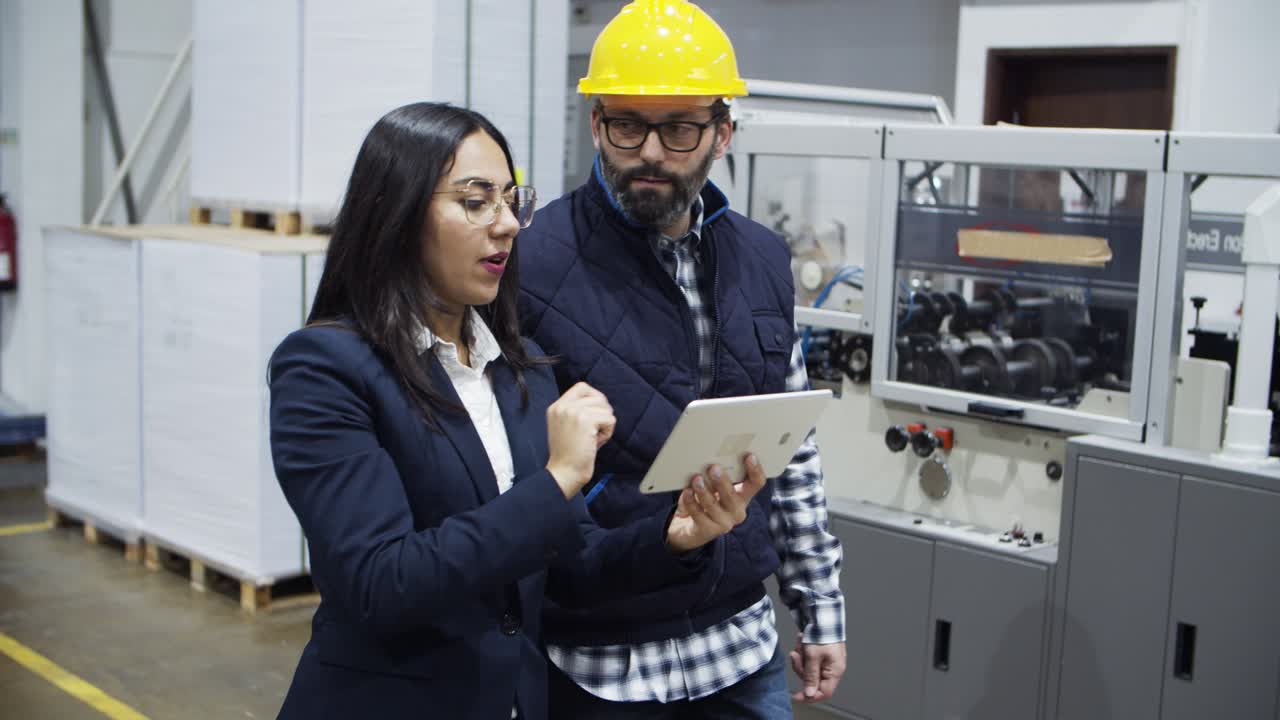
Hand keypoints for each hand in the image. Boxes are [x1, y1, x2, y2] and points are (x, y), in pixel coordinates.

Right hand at [545, 383, 615, 498]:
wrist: (564, 472)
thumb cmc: (569, 455)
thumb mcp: (566, 426)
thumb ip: (577, 411)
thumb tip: (601, 402)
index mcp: (556, 407)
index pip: (582, 387)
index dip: (595, 398)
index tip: (595, 415)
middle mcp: (563, 406)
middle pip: (598, 396)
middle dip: (602, 414)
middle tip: (595, 432)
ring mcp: (573, 411)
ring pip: (605, 408)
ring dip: (605, 425)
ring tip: (593, 439)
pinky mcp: (586, 420)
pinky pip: (610, 419)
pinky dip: (608, 433)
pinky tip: (595, 443)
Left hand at [664, 452, 767, 552]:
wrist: (689, 528)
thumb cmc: (704, 501)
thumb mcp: (713, 487)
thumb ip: (716, 476)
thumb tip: (710, 460)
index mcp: (742, 496)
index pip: (756, 483)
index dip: (756, 470)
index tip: (750, 456)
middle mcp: (736, 511)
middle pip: (732, 495)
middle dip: (722, 481)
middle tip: (713, 468)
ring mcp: (723, 523)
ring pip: (712, 505)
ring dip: (703, 491)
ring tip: (696, 479)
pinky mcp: (707, 531)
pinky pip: (698, 514)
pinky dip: (691, 501)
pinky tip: (687, 492)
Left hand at [789, 635, 845, 702]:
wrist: (822, 614)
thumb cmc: (821, 634)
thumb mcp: (813, 657)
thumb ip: (811, 677)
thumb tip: (810, 694)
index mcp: (835, 671)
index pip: (823, 692)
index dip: (809, 696)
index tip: (796, 696)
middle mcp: (832, 668)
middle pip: (813, 680)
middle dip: (802, 668)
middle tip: (797, 656)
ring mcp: (826, 660)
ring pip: (808, 669)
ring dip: (801, 658)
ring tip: (800, 644)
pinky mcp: (820, 653)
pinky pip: (808, 659)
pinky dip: (802, 651)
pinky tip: (802, 641)